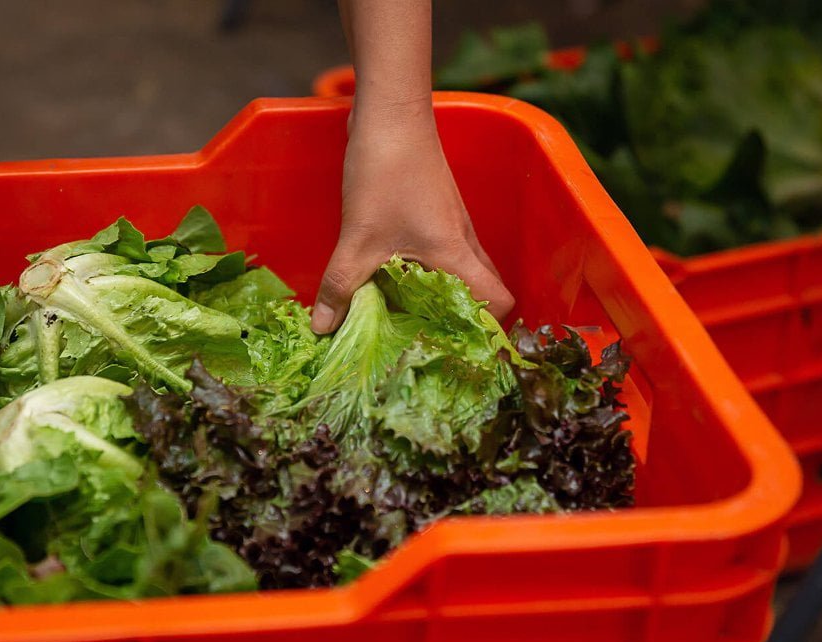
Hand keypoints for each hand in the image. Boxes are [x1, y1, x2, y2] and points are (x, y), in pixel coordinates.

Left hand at [310, 109, 514, 333]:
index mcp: (457, 255)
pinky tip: (395, 278)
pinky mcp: (436, 209)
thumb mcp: (358, 237)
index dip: (489, 329)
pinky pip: (445, 252)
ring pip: (463, 270)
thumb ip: (340, 286)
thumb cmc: (385, 174)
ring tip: (412, 318)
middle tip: (432, 340)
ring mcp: (453, 223)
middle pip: (485, 290)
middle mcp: (465, 241)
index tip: (461, 348)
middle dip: (465, 318)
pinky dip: (429, 271)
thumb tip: (322, 329)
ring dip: (445, 294)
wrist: (390, 113)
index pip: (499, 302)